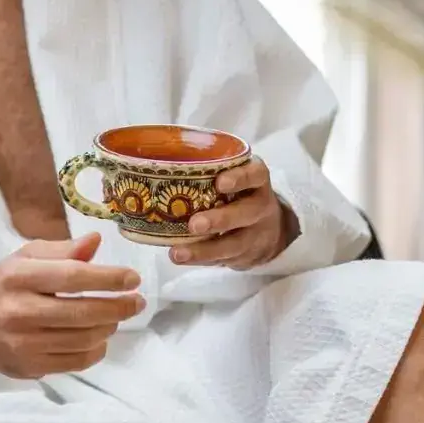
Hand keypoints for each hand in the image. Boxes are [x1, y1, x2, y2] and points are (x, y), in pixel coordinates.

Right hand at [0, 233, 144, 386]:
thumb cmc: (3, 288)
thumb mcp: (24, 259)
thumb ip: (61, 250)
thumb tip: (95, 242)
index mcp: (18, 277)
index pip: (72, 276)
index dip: (108, 278)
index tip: (133, 278)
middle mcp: (18, 310)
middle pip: (82, 312)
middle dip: (118, 307)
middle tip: (136, 302)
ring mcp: (23, 343)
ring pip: (83, 339)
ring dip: (108, 328)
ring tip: (115, 317)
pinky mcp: (29, 366)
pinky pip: (76, 361)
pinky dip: (96, 350)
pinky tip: (99, 338)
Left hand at [170, 159, 295, 268]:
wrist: (271, 229)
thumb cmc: (238, 192)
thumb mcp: (233, 175)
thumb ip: (206, 169)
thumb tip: (152, 163)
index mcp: (257, 180)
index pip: (256, 174)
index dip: (241, 178)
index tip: (220, 183)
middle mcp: (261, 206)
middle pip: (247, 212)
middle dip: (220, 219)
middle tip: (194, 225)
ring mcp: (256, 233)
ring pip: (235, 243)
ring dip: (205, 250)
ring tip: (177, 253)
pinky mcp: (246, 255)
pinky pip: (224, 259)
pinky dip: (202, 259)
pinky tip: (183, 258)